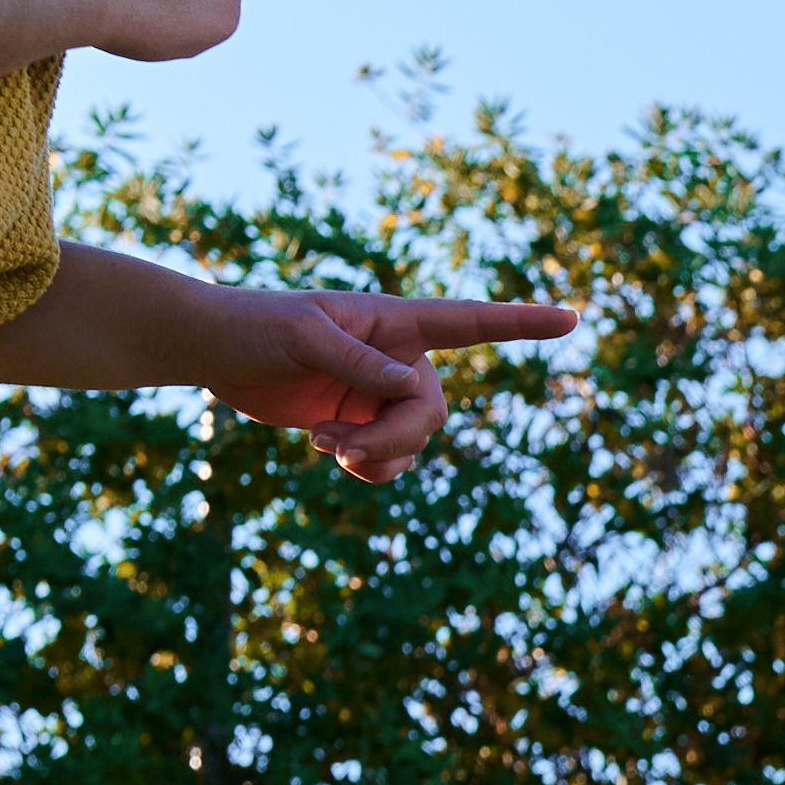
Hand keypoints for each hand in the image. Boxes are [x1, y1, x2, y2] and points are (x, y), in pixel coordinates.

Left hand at [197, 289, 576, 478]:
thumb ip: (359, 362)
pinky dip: (367, 467)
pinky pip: (390, 460)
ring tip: (324, 445)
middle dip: (394, 439)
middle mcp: (398, 358)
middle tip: (342, 448)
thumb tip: (411, 387)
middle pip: (431, 412)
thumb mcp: (302, 336)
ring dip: (375, 456)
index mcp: (394, 321)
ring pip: (415, 442)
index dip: (522, 323)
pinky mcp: (361, 423)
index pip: (470, 321)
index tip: (571, 318)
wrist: (213, 351)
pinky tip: (328, 452)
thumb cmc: (254, 326)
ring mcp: (381, 394)